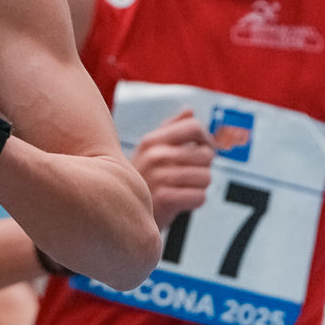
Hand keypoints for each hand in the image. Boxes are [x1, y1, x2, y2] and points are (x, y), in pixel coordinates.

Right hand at [132, 109, 213, 230]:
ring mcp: (159, 177)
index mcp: (153, 140)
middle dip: (204, 167)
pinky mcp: (164, 199)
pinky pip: (200, 196)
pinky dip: (194, 201)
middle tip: (189, 175)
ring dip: (199, 186)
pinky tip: (181, 202)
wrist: (117, 214)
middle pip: (206, 153)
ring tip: (182, 189)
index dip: (206, 139)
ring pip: (206, 177)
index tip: (205, 149)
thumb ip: (171, 128)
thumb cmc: (140, 181)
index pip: (194, 126)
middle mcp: (155, 155)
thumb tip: (190, 110)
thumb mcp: (148, 150)